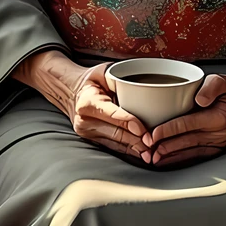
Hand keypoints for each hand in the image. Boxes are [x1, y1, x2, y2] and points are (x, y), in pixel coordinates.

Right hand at [15, 50, 146, 160]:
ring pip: (115, 142)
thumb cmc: (92, 80)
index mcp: (87, 102)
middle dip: (135, 140)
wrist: (71, 92)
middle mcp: (84, 120)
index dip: (128, 122)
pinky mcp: (91, 140)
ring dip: (133, 148)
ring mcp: (87, 133)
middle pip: (115, 133)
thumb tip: (137, 86)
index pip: (111, 114)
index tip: (144, 130)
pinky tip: (139, 153)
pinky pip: (112, 146)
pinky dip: (127, 150)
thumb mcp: (102, 72)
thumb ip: (117, 78)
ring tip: (150, 153)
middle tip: (153, 144)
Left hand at [145, 48, 225, 168]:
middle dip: (165, 147)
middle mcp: (219, 134)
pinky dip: (183, 158)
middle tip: (146, 151)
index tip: (152, 135)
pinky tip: (169, 160)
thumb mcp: (224, 80)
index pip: (187, 125)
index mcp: (218, 118)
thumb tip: (199, 99)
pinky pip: (198, 155)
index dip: (168, 130)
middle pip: (186, 142)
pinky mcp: (218, 148)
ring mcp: (220, 143)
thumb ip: (212, 86)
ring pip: (191, 152)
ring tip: (154, 159)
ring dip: (172, 156)